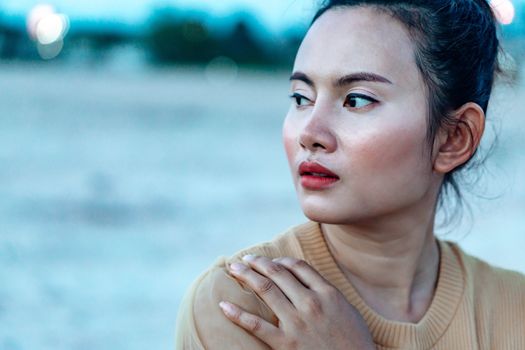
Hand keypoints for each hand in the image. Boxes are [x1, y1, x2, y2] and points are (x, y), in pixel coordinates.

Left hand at [219, 255, 374, 349]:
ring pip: (266, 290)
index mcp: (327, 293)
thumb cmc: (355, 342)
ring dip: (246, 276)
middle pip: (278, 273)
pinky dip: (237, 314)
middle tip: (244, 259)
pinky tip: (224, 306)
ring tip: (234, 269)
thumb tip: (307, 280)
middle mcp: (310, 303)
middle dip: (258, 263)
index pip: (297, 267)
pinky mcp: (285, 343)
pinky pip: (256, 325)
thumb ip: (327, 292)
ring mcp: (297, 322)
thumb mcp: (348, 310)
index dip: (280, 261)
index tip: (271, 261)